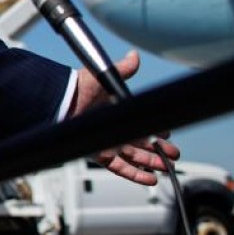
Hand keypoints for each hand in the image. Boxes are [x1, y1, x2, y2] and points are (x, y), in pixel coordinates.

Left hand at [68, 50, 180, 184]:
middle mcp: (112, 127)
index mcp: (116, 110)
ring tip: (167, 166)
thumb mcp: (105, 77)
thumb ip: (123, 69)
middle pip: (140, 142)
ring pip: (134, 156)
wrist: (59, 102)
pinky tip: (150, 179)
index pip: (140, 122)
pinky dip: (135, 174)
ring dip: (152, 162)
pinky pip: (119, 167)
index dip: (155, 129)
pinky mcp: (99, 153)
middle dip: (159, 149)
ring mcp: (106, 141)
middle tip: (174, 154)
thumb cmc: (77, 88)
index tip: (168, 133)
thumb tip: (134, 55)